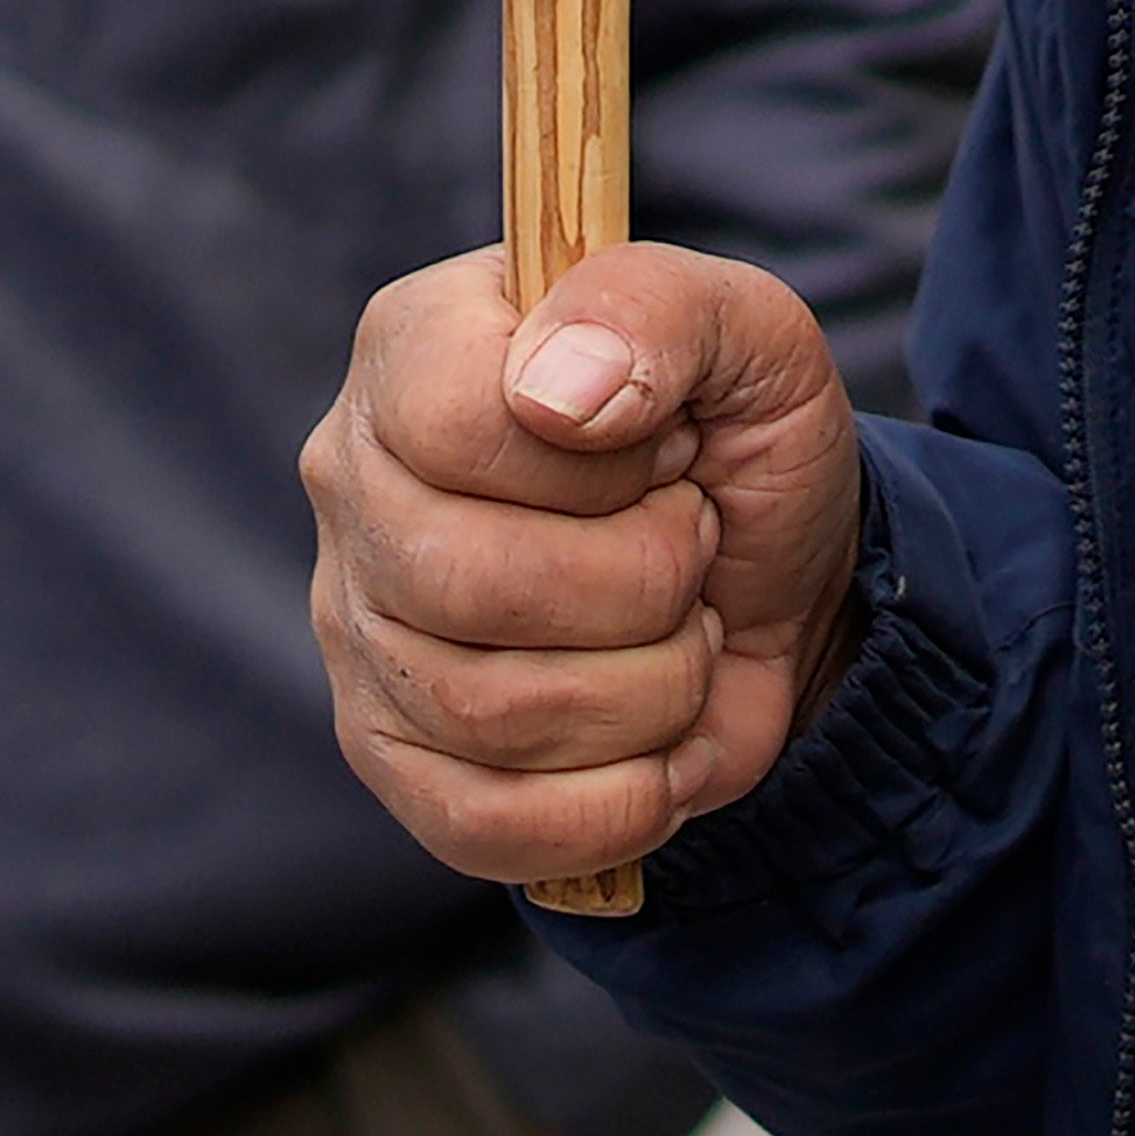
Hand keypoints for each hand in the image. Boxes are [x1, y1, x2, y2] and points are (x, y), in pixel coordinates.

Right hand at [306, 241, 865, 889]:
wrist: (779, 589)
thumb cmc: (740, 440)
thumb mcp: (750, 333)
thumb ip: (657, 310)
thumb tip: (559, 392)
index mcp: (415, 345)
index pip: (453, 422)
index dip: (600, 462)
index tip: (671, 447)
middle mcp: (355, 483)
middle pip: (471, 582)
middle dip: (646, 582)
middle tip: (692, 546)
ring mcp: (358, 629)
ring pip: (494, 713)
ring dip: (652, 687)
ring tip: (680, 632)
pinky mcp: (392, 758)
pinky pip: (488, 825)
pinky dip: (622, 798)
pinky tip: (662, 742)